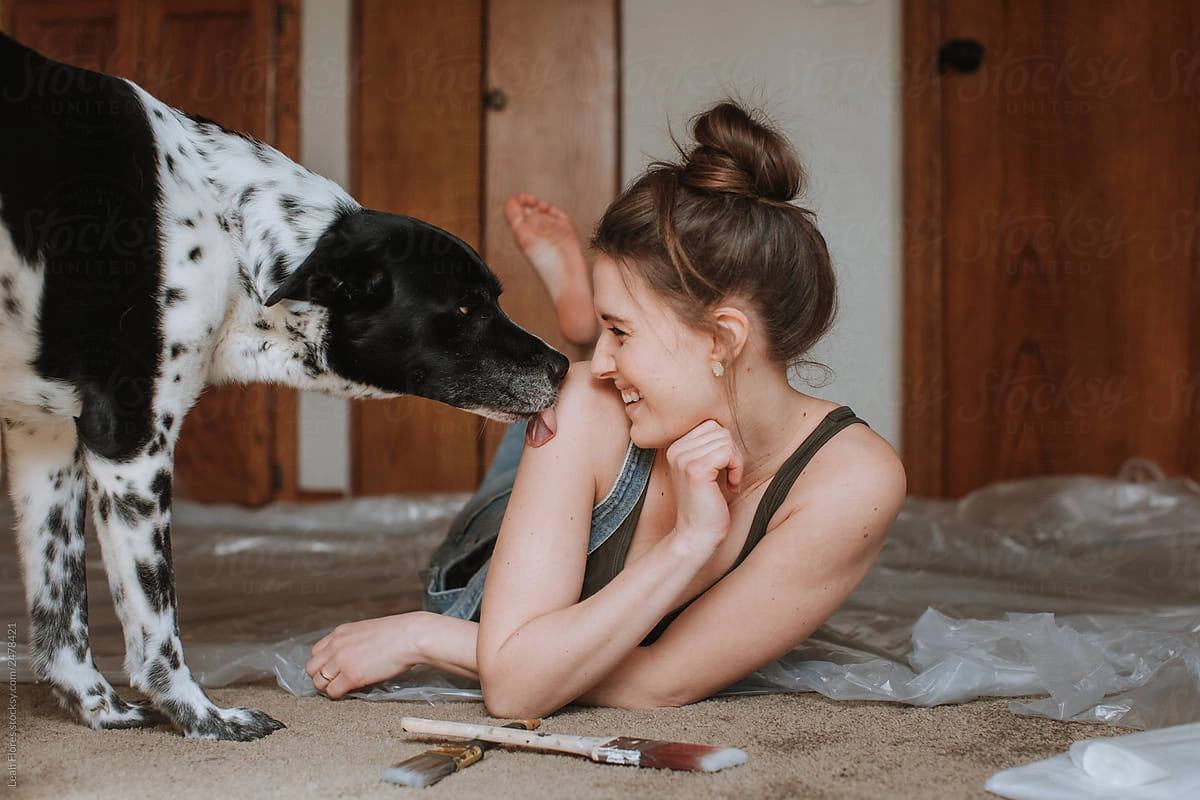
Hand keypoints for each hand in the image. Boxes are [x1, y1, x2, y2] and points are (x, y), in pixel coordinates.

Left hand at [306, 612, 427, 698]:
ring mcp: (342, 660)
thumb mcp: (367, 631)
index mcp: (340, 633)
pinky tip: (350, 692)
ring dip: (329, 687)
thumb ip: (353, 642)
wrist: (411, 636)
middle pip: (312, 668)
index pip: (316, 652)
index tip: (332, 670)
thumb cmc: (398, 633)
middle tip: (335, 682)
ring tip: (343, 688)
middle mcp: (336, 645)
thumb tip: (352, 657)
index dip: (324, 664)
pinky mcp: (352, 675)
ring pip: (319, 682)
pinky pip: (333, 692)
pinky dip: (338, 695)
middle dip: (322, 677)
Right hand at [665, 420, 743, 550]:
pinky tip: (731, 486)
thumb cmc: (705, 505)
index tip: (723, 470)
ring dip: (735, 462)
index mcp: (675, 448)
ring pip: (725, 440)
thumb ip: (707, 448)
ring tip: (729, 482)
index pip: (709, 426)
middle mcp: (675, 450)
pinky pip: (727, 452)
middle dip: (732, 452)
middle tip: (730, 476)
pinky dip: (736, 468)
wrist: (696, 535)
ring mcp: (684, 459)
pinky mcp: (696, 470)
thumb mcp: (702, 470)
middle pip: (718, 430)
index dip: (724, 446)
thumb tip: (725, 429)